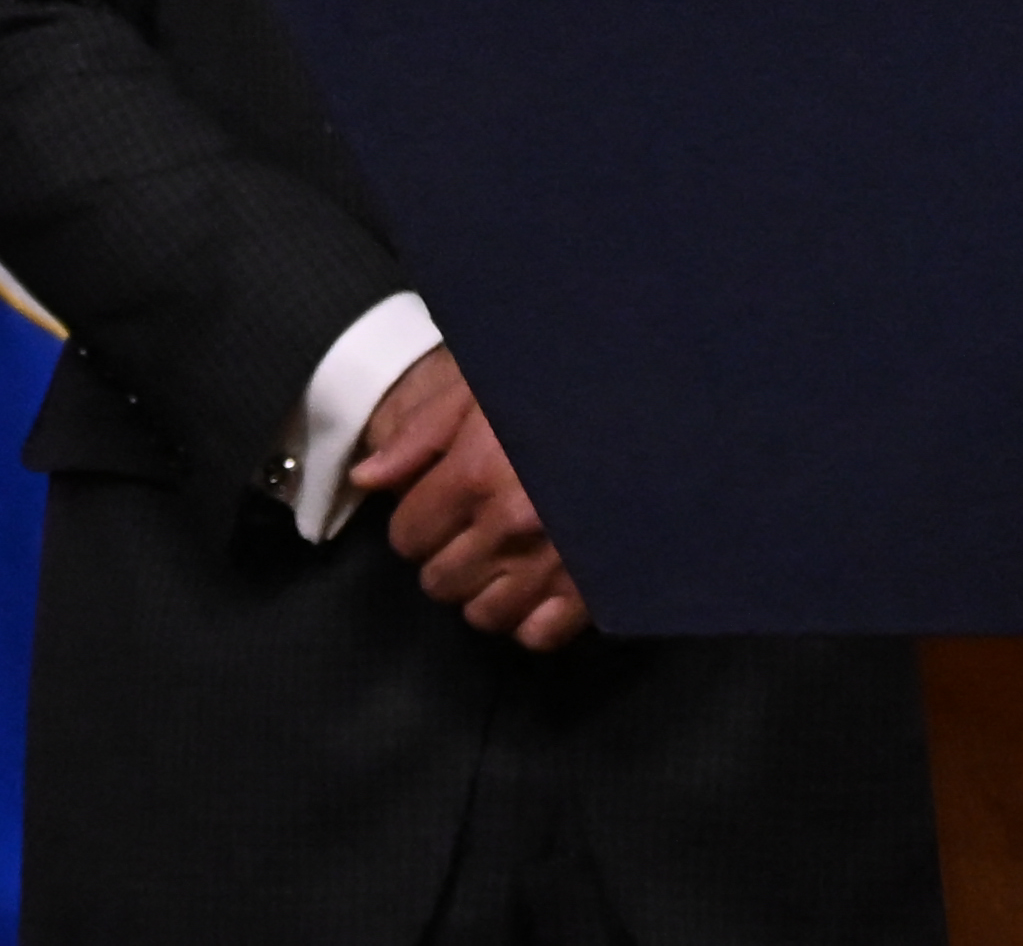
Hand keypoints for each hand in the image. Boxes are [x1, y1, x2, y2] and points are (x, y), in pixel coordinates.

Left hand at [349, 347, 589, 649]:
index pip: (408, 536)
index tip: (445, 503)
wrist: (655, 404)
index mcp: (476, 473)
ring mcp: (553, 561)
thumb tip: (367, 480)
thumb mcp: (484, 389)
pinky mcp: (594, 586)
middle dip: (449, 555)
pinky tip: (540, 584)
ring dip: (487, 590)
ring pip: (483, 614)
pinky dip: (532, 617)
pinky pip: (538, 634)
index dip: (420, 519)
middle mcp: (510, 525)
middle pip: (439, 581)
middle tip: (479, 526)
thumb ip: (421, 433)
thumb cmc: (562, 390)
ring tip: (509, 555)